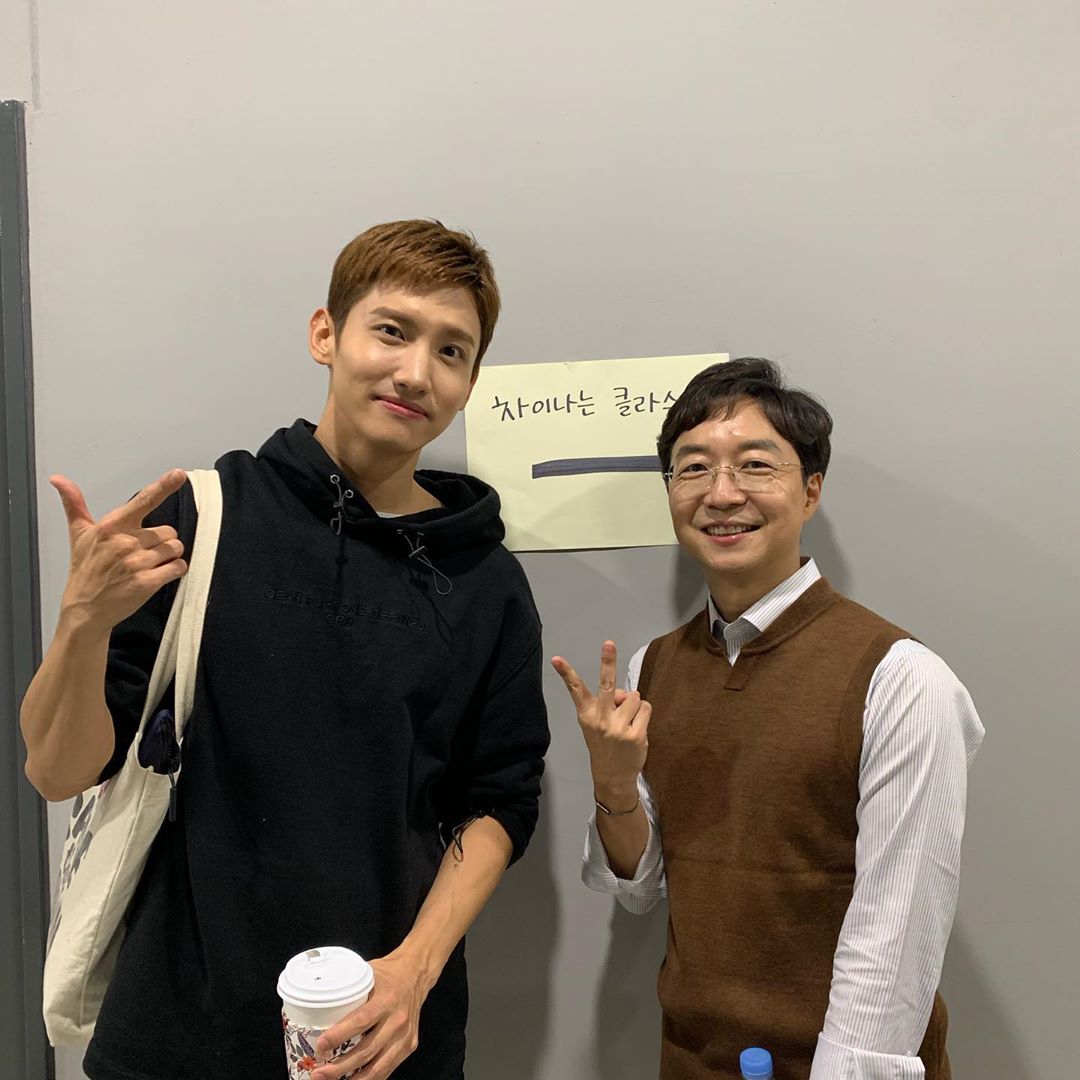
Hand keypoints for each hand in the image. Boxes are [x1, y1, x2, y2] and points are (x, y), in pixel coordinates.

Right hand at [51, 469, 188, 635]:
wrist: (84, 609)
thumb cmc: (85, 568)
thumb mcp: (78, 534)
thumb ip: (74, 504)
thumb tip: (57, 478)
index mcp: (112, 526)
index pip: (143, 501)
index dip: (163, 486)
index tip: (179, 474)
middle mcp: (125, 542)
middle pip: (170, 531)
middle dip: (162, 542)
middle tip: (142, 553)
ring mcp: (136, 563)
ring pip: (176, 549)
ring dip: (169, 557)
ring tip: (149, 565)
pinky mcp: (147, 583)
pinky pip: (178, 567)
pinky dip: (175, 570)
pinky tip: (159, 575)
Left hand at [312, 954, 425, 1079]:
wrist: (416, 974)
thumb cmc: (387, 974)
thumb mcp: (368, 973)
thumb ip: (348, 989)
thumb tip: (316, 1001)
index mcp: (387, 999)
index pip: (361, 1021)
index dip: (339, 1036)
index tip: (320, 1046)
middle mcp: (397, 1020)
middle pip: (367, 1051)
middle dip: (340, 1067)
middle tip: (318, 1074)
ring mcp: (405, 1036)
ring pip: (377, 1067)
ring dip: (353, 1079)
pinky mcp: (409, 1046)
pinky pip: (387, 1069)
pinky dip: (369, 1079)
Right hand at [551, 640, 650, 801]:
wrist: (613, 776)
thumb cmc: (605, 744)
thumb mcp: (595, 724)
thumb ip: (607, 704)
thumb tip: (625, 693)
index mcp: (587, 715)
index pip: (575, 690)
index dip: (566, 673)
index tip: (556, 658)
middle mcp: (600, 719)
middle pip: (607, 685)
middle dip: (607, 662)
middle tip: (608, 643)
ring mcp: (618, 728)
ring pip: (634, 696)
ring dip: (634, 705)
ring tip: (628, 720)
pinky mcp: (636, 734)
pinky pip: (645, 707)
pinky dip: (644, 714)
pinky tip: (637, 727)